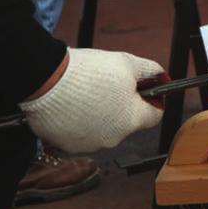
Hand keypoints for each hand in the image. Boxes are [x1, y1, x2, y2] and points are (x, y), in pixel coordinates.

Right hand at [19, 48, 163, 153]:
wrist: (46, 80)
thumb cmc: (89, 72)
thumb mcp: (128, 63)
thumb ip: (151, 71)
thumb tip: (162, 76)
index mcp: (131, 121)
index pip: (155, 115)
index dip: (152, 99)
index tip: (144, 87)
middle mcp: (113, 139)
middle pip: (128, 122)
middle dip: (124, 105)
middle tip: (111, 85)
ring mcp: (88, 145)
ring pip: (104, 128)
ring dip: (102, 114)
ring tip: (88, 93)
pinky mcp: (66, 146)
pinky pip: (82, 133)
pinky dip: (81, 121)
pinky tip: (73, 104)